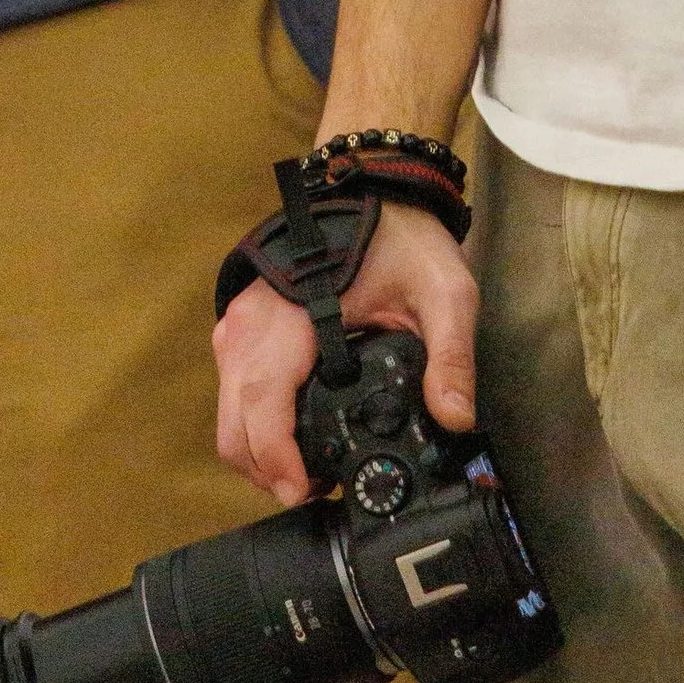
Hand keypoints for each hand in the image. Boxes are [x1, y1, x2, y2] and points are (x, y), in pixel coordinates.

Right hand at [214, 204, 482, 506]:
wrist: (374, 190)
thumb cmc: (403, 237)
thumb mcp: (444, 292)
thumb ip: (452, 357)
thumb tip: (455, 418)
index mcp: (290, 313)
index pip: (263, 401)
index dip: (276, 458)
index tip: (306, 492)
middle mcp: (251, 321)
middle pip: (234, 422)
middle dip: (267, 470)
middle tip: (316, 491)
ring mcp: (240, 325)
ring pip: (228, 413)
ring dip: (259, 452)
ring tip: (309, 471)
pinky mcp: (243, 329)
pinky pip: (234, 392)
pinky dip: (255, 425)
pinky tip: (296, 435)